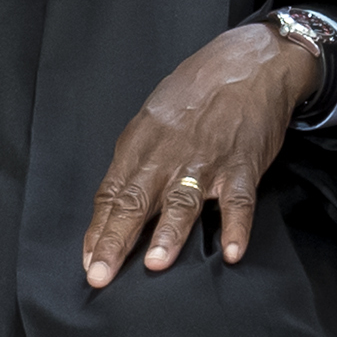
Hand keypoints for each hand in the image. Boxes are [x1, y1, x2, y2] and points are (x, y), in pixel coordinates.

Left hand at [81, 24, 322, 285]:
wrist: (248, 62)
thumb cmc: (197, 89)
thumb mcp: (154, 115)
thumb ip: (139, 158)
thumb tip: (121, 199)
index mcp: (141, 143)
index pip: (113, 193)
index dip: (99, 229)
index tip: (88, 260)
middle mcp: (169, 154)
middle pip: (137, 202)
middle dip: (116, 241)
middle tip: (100, 274)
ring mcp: (207, 161)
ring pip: (184, 201)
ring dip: (169, 233)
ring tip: (156, 263)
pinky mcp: (243, 165)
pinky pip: (239, 201)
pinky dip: (237, 227)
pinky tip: (231, 251)